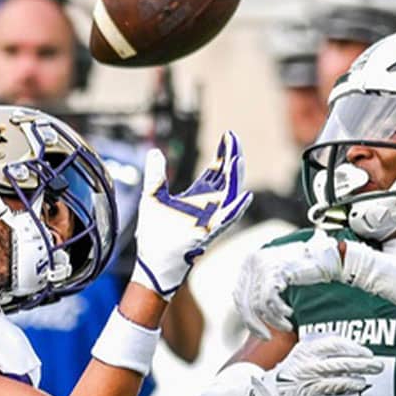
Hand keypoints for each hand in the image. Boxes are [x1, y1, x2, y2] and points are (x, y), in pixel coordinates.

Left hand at [132, 131, 252, 298]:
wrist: (151, 259)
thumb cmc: (153, 234)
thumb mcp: (152, 196)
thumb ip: (155, 174)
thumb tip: (155, 151)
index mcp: (197, 198)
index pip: (215, 172)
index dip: (223, 154)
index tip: (227, 136)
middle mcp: (208, 206)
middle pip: (226, 178)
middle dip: (232, 158)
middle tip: (234, 139)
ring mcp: (211, 219)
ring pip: (231, 195)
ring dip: (236, 177)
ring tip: (238, 158)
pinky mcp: (208, 232)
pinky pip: (227, 219)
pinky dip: (237, 208)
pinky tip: (244, 195)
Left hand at [234, 229, 342, 338]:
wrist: (326, 252)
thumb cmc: (306, 265)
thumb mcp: (280, 274)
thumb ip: (264, 288)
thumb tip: (255, 315)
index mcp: (251, 263)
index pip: (240, 296)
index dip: (248, 318)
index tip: (260, 331)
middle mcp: (253, 262)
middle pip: (245, 303)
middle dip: (255, 325)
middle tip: (268, 336)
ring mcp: (263, 265)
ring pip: (258, 305)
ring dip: (273, 321)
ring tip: (287, 326)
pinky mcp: (276, 270)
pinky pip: (269, 301)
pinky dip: (279, 312)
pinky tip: (290, 314)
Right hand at [249, 335, 381, 395]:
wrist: (273, 392)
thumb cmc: (296, 369)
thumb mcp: (304, 351)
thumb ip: (325, 344)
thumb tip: (357, 348)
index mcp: (306, 351)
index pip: (336, 345)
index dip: (356, 349)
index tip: (367, 353)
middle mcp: (308, 368)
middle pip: (343, 364)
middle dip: (365, 365)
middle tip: (378, 366)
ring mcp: (310, 387)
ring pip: (344, 383)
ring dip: (358, 382)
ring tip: (362, 382)